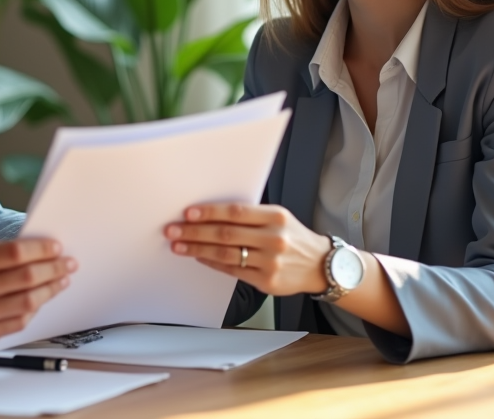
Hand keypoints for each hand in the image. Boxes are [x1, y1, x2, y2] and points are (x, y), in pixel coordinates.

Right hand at [0, 238, 75, 347]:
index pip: (16, 254)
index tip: (57, 247)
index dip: (41, 250)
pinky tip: (39, 301)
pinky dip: (32, 311)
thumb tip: (28, 252)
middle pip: (27, 278)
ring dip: (50, 291)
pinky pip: (16, 324)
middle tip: (68, 264)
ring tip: (61, 282)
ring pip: (27, 303)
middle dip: (54, 270)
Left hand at [165, 203, 331, 296]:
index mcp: (275, 217)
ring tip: (179, 245)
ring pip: (226, 254)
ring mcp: (270, 262)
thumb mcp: (278, 218)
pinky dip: (212, 263)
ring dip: (197, 249)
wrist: (321, 265)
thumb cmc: (294, 237)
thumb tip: (211, 213)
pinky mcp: (266, 281)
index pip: (236, 212)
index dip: (209, 212)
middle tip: (173, 230)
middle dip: (194, 232)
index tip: (188, 213)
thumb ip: (250, 216)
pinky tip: (199, 257)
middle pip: (225, 234)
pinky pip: (232, 271)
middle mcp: (273, 239)